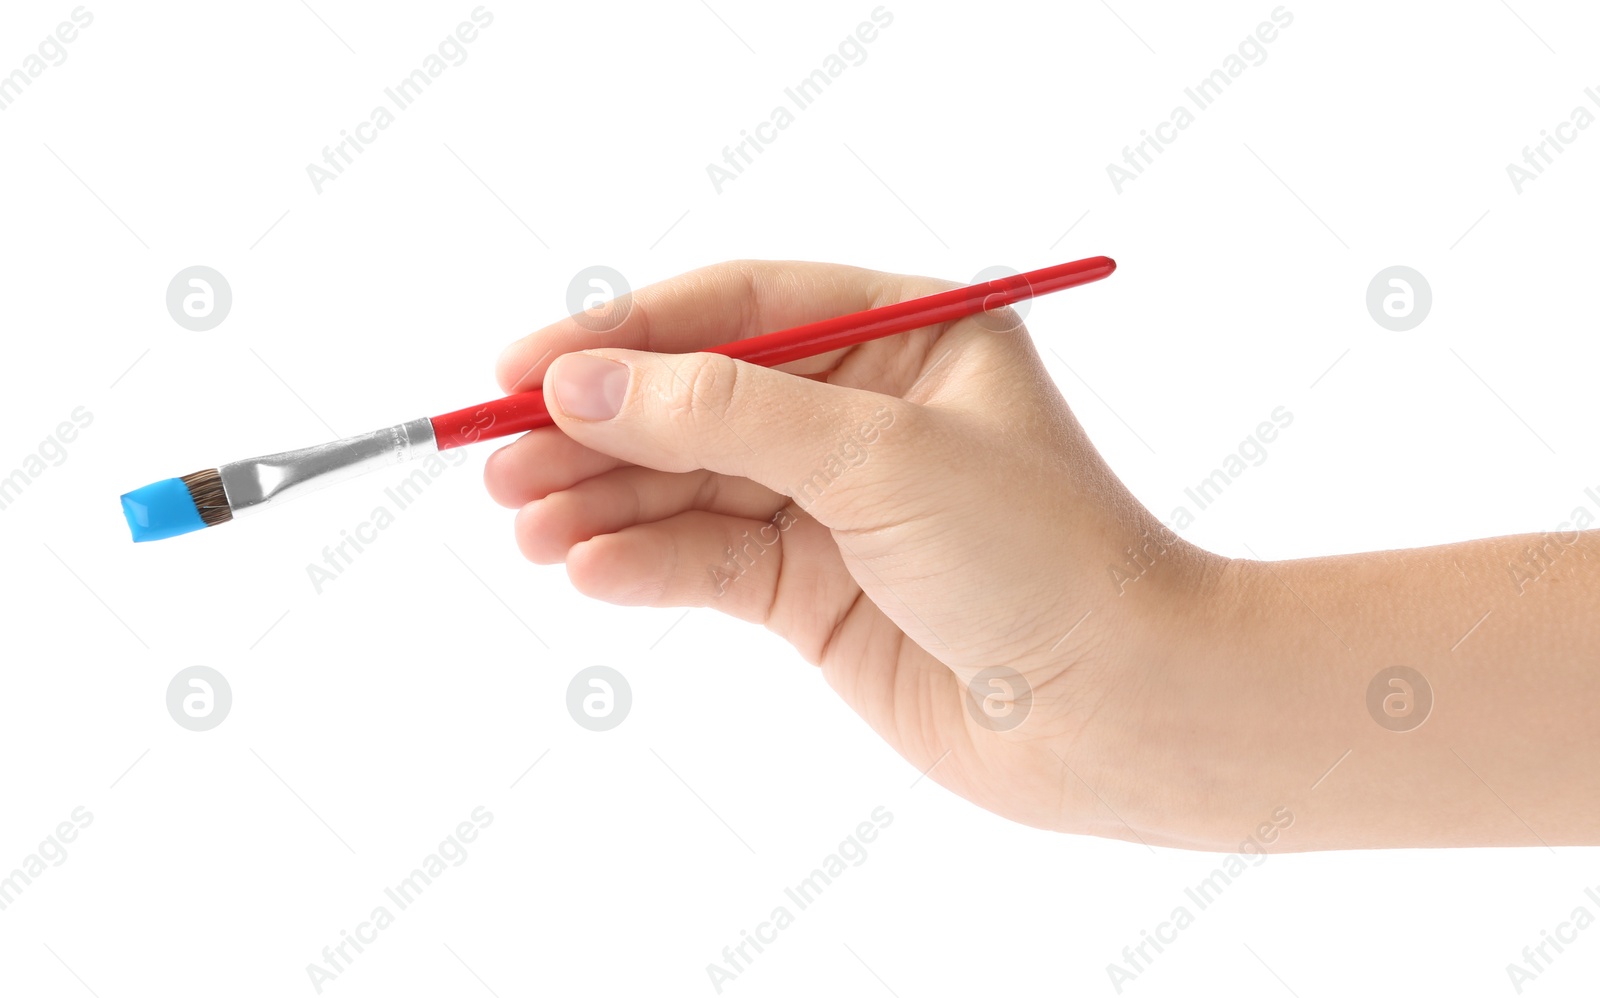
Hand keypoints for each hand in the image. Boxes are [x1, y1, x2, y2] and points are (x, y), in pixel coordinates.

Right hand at [486, 261, 1224, 842]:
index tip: (522, 367)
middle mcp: (864, 410)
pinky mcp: (814, 590)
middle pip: (697, 399)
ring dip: (602, 502)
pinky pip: (709, 562)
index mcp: (905, 334)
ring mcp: (834, 503)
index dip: (624, 335)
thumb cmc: (1040, 556)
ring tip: (524, 524)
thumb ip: (726, 415)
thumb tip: (584, 385)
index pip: (735, 310)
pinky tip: (586, 570)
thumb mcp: (879, 456)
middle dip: (597, 428)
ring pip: (690, 485)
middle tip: (496, 458)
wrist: (1116, 714)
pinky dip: (646, 565)